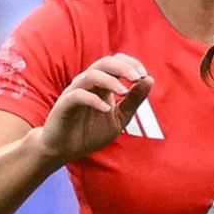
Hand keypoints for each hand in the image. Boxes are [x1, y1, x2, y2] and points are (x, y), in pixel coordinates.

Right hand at [35, 54, 154, 165]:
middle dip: (123, 67)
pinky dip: (93, 99)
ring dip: (110, 81)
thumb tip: (150, 79)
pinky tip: (106, 109)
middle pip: (104, 63)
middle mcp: (87, 84)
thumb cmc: (90, 132)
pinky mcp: (63, 106)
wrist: (64, 151)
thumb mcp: (120, 118)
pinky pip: (77, 95)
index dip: (131, 64)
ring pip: (90, 75)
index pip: (115, 62)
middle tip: (137, 78)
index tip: (144, 75)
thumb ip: (134, 100)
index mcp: (102, 84)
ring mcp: (73, 93)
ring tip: (124, 92)